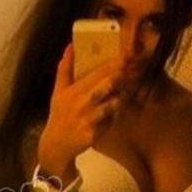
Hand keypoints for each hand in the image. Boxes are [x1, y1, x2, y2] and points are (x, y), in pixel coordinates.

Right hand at [38, 45, 124, 171]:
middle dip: (121, 76)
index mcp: (73, 90)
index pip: (96, 73)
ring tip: (128, 90)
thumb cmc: (60, 114)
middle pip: (106, 85)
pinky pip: (111, 121)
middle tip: (134, 68)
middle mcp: (81, 103)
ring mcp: (88, 119)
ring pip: (113, 103)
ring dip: (122, 96)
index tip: (126, 56)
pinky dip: (116, 114)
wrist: (56, 144)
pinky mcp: (94, 133)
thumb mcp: (58, 91)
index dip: (113, 64)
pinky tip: (119, 109)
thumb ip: (65, 68)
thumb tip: (70, 46)